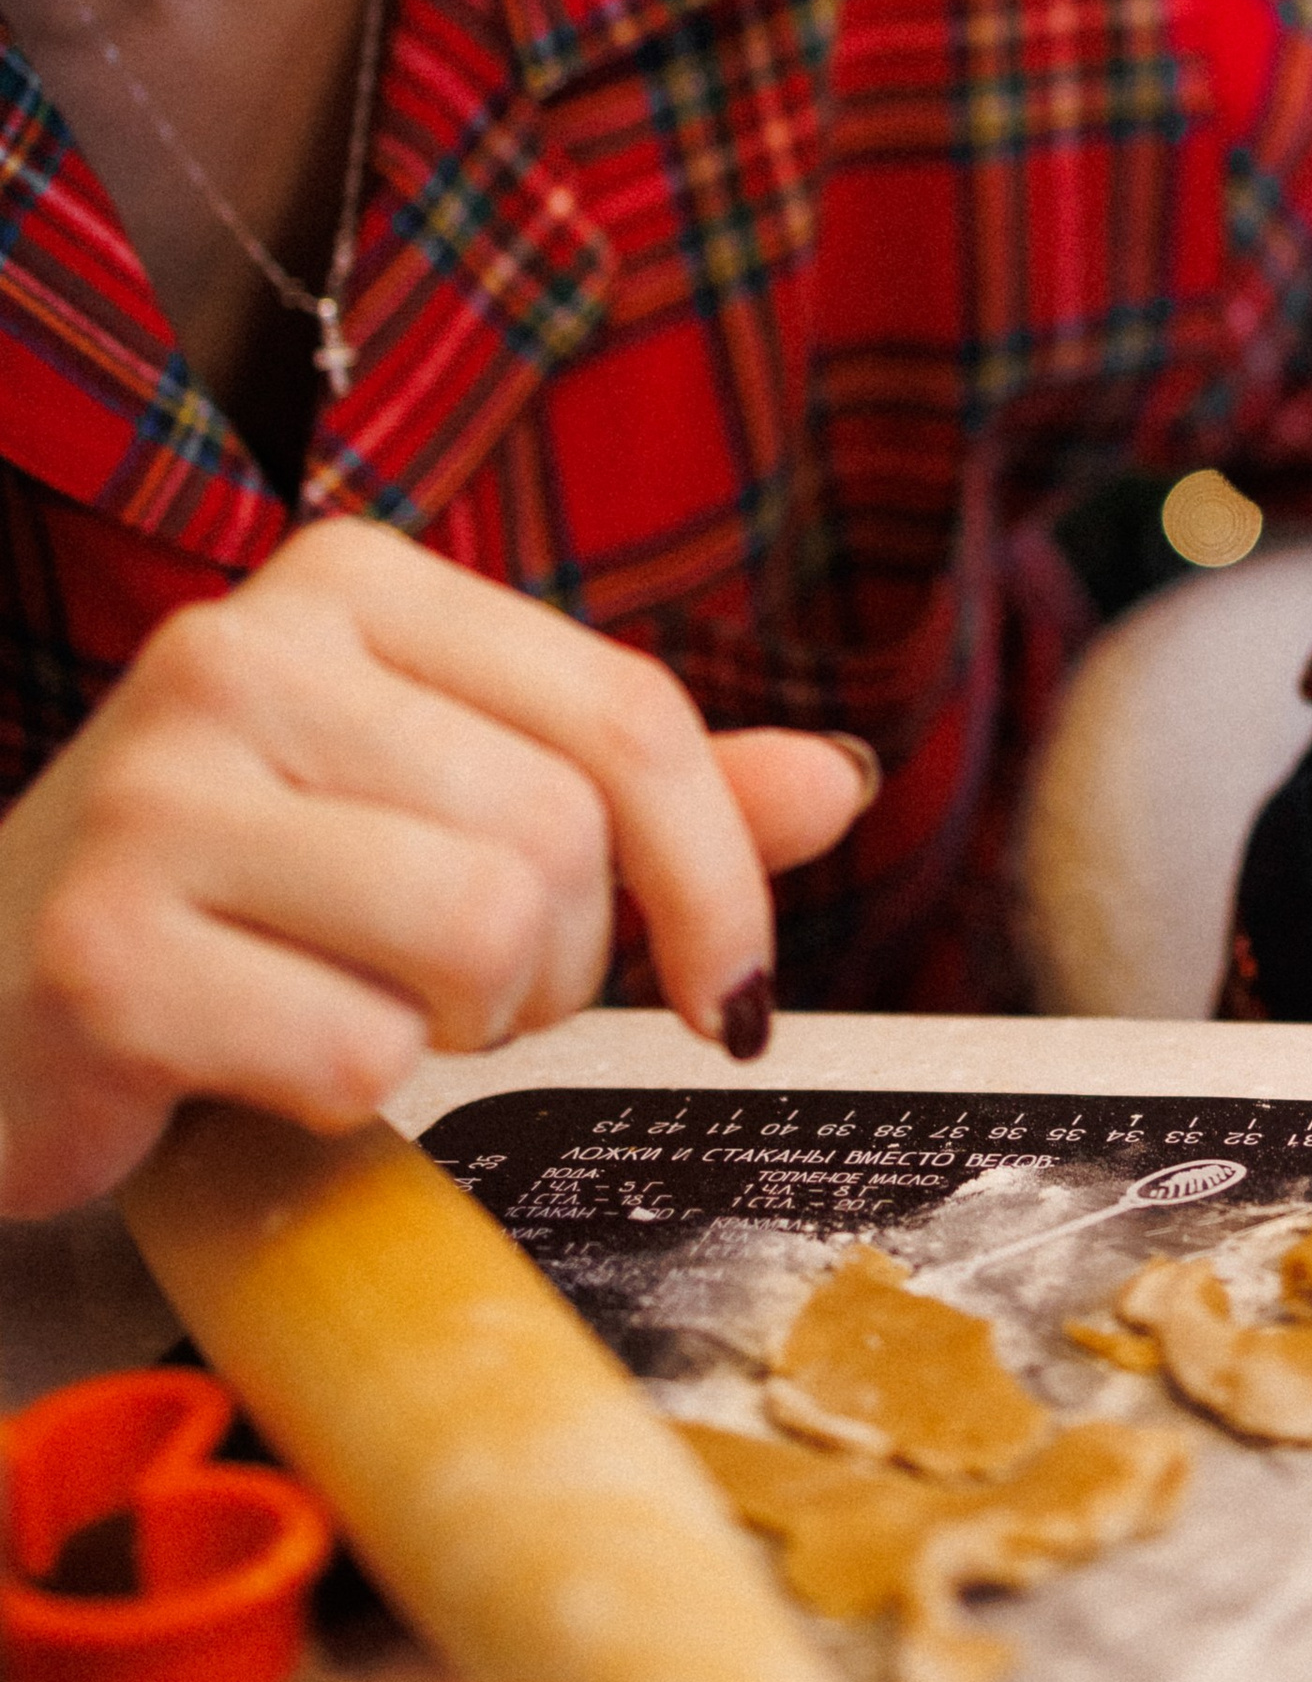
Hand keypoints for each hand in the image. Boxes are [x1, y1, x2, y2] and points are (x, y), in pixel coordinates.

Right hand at [0, 519, 876, 1217]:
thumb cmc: (237, 903)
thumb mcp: (442, 807)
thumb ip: (634, 792)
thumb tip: (835, 782)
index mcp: (351, 582)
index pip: (627, 715)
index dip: (720, 876)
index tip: (731, 990)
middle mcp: (245, 650)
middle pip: (563, 839)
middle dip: (553, 968)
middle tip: (448, 993)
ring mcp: (160, 792)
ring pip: (481, 935)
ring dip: (455, 1030)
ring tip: (355, 1008)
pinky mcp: (105, 951)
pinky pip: (357, 1054)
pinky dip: (340, 1099)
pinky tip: (254, 1061)